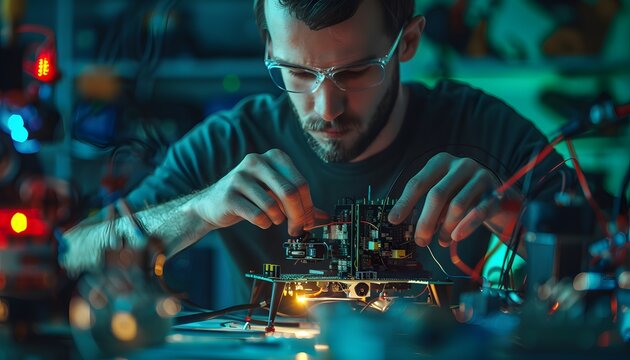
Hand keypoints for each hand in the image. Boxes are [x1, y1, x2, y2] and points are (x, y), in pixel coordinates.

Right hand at [189, 149, 327, 235]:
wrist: (213, 204)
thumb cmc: (251, 198)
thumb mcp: (277, 195)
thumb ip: (302, 205)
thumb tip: (326, 218)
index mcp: (274, 156)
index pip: (301, 183)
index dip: (308, 207)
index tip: (308, 223)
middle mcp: (257, 161)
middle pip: (290, 193)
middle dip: (298, 217)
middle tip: (297, 230)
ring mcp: (240, 176)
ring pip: (274, 206)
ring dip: (278, 220)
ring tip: (272, 219)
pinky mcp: (229, 194)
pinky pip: (257, 215)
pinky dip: (263, 223)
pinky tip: (259, 220)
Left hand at [387, 152, 517, 246]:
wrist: (497, 194)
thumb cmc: (461, 193)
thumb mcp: (442, 193)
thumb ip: (426, 205)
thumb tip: (405, 225)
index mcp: (441, 162)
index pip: (418, 183)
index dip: (405, 203)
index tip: (394, 220)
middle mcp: (461, 165)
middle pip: (437, 195)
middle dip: (426, 221)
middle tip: (420, 240)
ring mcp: (480, 177)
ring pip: (457, 205)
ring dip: (445, 228)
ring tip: (440, 242)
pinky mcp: (496, 192)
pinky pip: (478, 212)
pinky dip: (465, 227)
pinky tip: (455, 238)